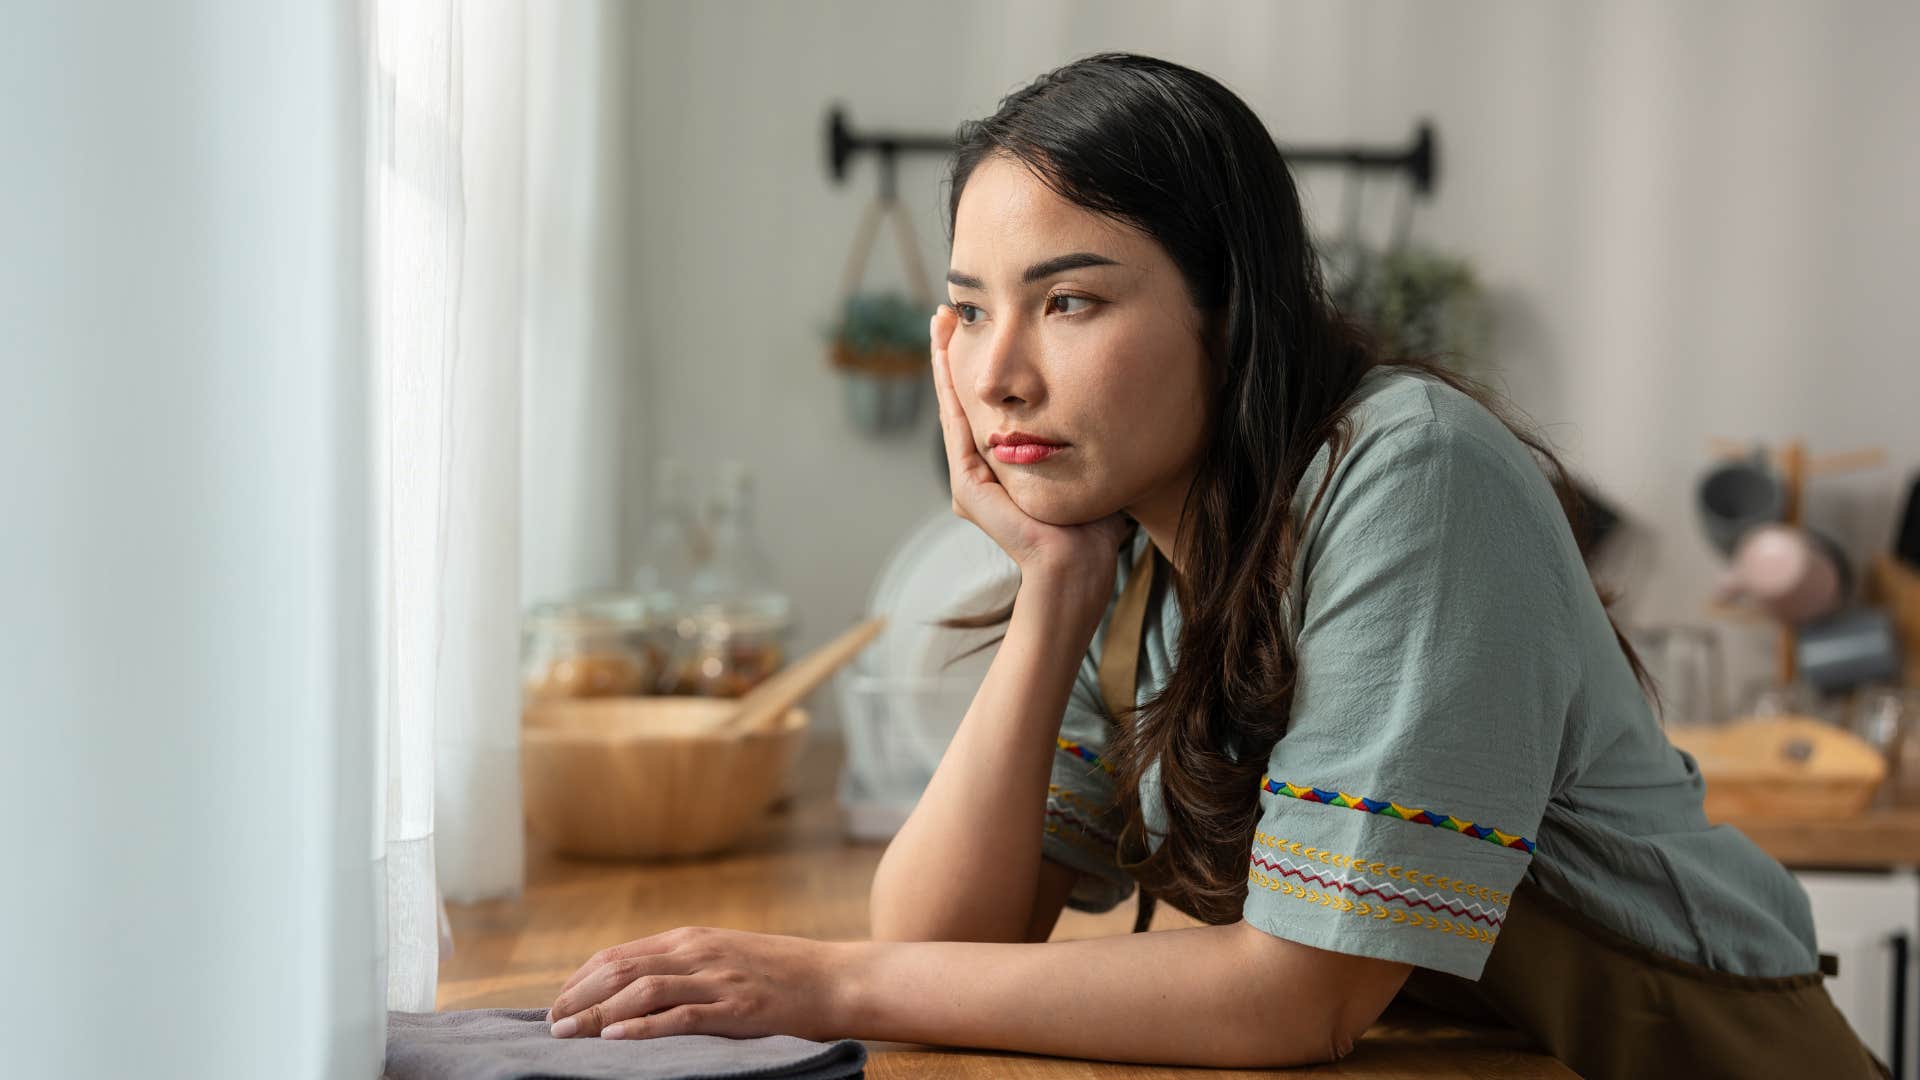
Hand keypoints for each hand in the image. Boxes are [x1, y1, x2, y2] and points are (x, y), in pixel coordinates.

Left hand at [545, 926, 857, 1041]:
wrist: (836, 978)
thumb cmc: (782, 973)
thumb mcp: (726, 956)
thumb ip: (686, 965)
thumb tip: (638, 987)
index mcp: (692, 939)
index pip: (620, 954)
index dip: (581, 979)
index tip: (558, 1002)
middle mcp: (698, 953)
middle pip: (621, 969)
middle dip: (579, 997)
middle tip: (550, 1023)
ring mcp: (718, 978)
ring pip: (643, 990)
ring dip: (599, 1013)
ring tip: (569, 1034)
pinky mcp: (737, 1007)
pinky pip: (681, 1015)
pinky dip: (645, 1027)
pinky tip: (617, 1040)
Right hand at [929, 305, 1130, 591]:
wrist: (1077, 571)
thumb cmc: (1092, 529)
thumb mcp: (1085, 467)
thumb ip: (1080, 439)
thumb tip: (1109, 406)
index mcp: (1003, 467)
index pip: (988, 406)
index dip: (980, 367)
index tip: (980, 326)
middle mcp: (981, 471)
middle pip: (964, 400)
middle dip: (954, 355)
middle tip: (947, 312)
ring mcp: (971, 481)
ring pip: (954, 407)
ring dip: (944, 363)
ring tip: (941, 322)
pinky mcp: (969, 490)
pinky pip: (958, 428)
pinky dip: (950, 391)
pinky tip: (946, 357)